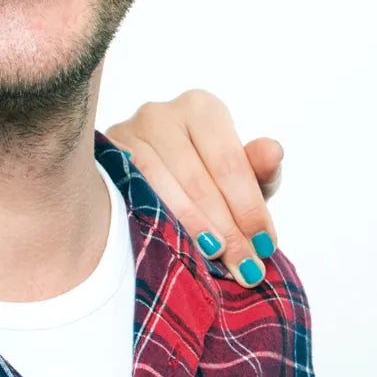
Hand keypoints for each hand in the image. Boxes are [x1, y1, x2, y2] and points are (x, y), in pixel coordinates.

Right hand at [104, 90, 282, 285]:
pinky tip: (175, 247)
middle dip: (226, 230)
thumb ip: (258, 168)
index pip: (230, 163)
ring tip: (217, 262)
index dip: (249, 208)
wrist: (151, 181)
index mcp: (201, 109)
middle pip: (197, 180)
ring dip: (193, 231)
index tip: (265, 245)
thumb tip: (273, 151)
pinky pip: (131, 196)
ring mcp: (126, 134)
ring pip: (162, 190)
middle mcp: (161, 114)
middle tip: (245, 268)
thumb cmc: (205, 176)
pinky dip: (156, 223)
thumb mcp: (238, 176)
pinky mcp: (103, 161)